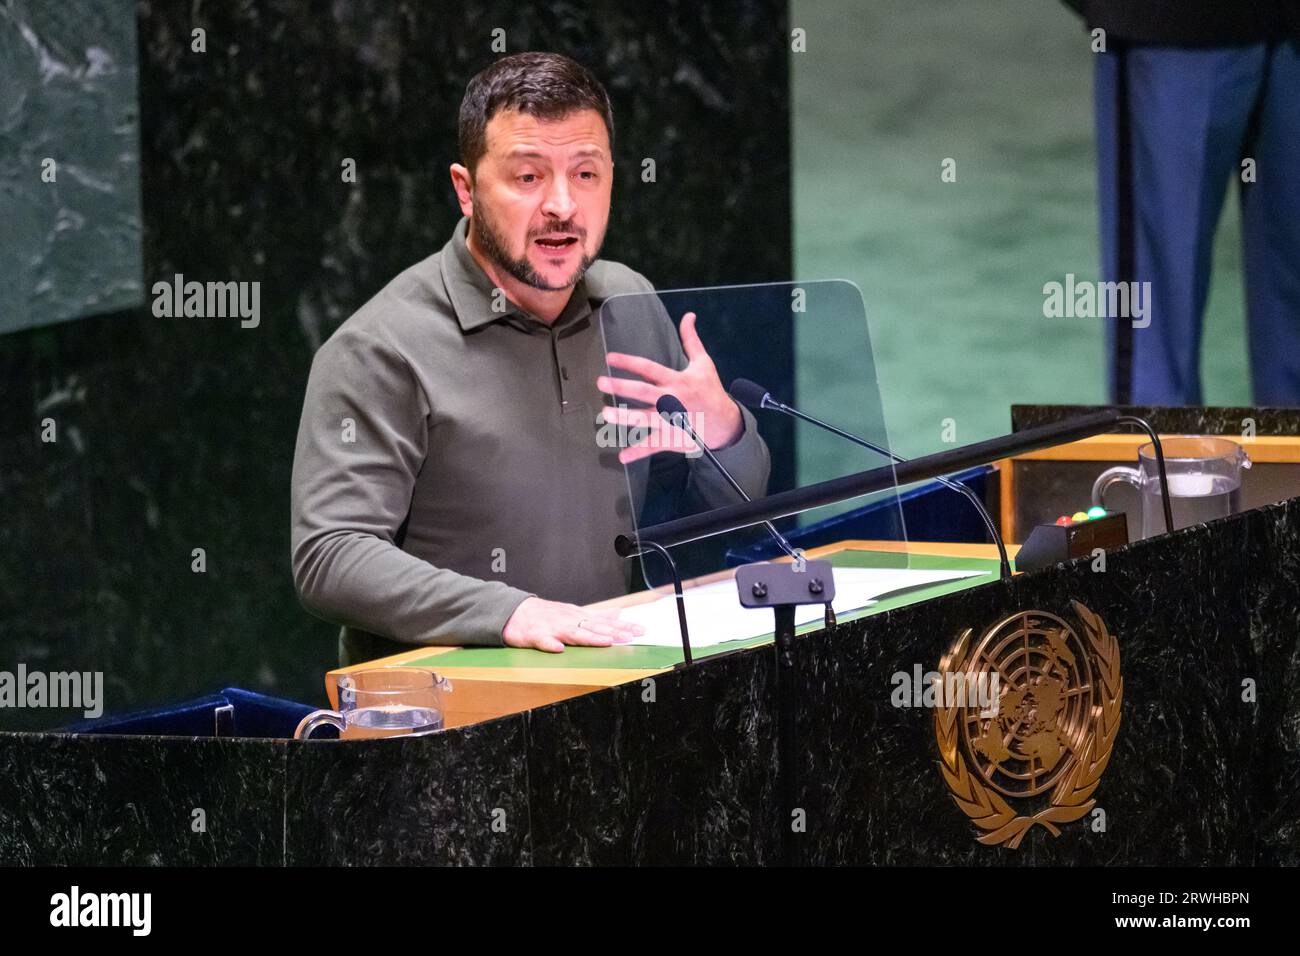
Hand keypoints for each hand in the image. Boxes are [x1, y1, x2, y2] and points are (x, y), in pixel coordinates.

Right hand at [502, 597, 644, 652]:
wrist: (513, 611)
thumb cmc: (546, 614)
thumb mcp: (574, 612)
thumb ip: (596, 615)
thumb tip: (619, 613)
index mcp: (578, 616)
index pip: (605, 621)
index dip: (623, 626)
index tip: (641, 631)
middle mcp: (568, 620)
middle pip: (594, 626)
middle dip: (613, 631)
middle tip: (631, 636)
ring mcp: (552, 627)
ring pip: (572, 633)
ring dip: (589, 637)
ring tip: (605, 641)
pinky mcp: (534, 635)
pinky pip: (542, 641)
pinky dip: (550, 645)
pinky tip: (558, 649)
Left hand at [597, 311, 743, 464]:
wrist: (724, 422)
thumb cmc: (710, 390)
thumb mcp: (703, 363)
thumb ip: (691, 340)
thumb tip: (689, 315)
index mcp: (677, 380)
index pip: (649, 368)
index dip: (630, 362)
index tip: (610, 358)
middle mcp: (672, 399)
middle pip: (644, 392)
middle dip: (622, 386)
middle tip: (601, 382)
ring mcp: (671, 420)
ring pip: (645, 419)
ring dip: (626, 418)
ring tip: (606, 415)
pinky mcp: (672, 437)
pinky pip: (653, 445)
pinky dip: (638, 452)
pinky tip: (621, 456)